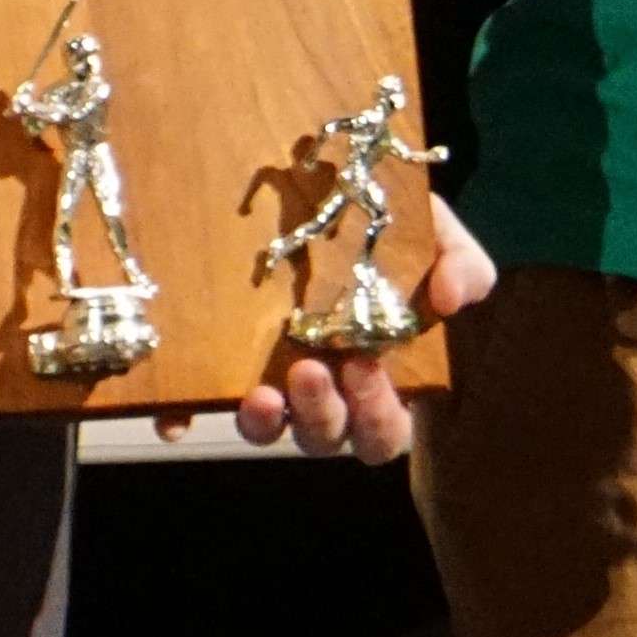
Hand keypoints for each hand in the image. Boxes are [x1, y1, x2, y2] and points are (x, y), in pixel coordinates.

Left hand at [204, 211, 498, 461]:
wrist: (326, 196)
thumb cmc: (389, 231)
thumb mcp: (435, 235)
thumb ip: (461, 263)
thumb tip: (453, 298)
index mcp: (380, 377)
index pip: (385, 427)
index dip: (377, 413)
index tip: (367, 365)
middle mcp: (326, 391)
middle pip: (329, 439)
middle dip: (322, 416)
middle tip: (311, 370)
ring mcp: (272, 381)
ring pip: (271, 431)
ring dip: (265, 424)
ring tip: (261, 393)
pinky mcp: (220, 366)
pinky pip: (198, 409)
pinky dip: (185, 418)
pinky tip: (175, 416)